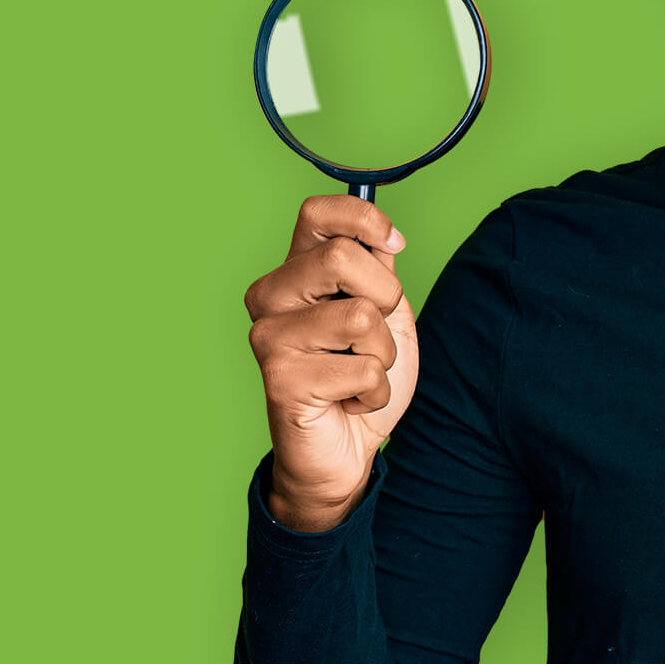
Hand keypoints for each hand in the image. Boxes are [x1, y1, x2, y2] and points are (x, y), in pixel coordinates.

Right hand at [245, 195, 418, 529]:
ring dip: (382, 353)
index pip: (318, 213)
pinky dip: (374, 390)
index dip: (365, 219)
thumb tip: (382, 236)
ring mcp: (270, 336)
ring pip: (361, 316)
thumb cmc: (362, 377)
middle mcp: (271, 296)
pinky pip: (362, 367)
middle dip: (385, 298)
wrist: (348, 450)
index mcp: (296, 271)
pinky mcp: (279, 378)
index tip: (394, 247)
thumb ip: (377, 270)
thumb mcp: (383, 312)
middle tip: (373, 336)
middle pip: (342, 256)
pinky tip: (348, 401)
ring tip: (358, 373)